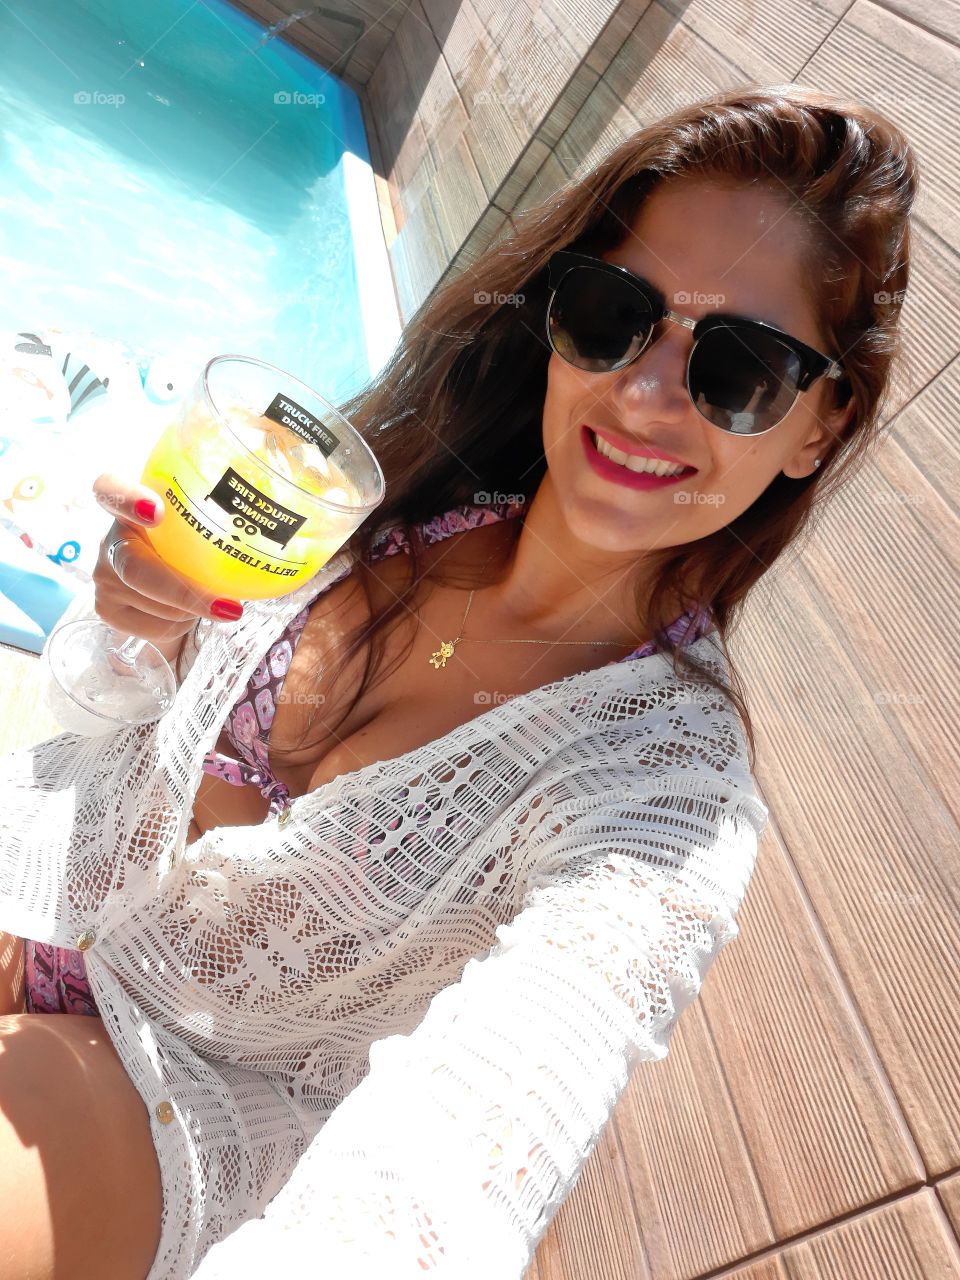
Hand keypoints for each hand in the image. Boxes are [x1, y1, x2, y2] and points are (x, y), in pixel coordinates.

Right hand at [91, 472, 243, 646]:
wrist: (165, 586)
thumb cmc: (191, 545)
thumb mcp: (201, 523)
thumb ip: (224, 514)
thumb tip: (289, 524)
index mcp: (130, 503)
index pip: (110, 488)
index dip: (128, 499)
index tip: (156, 512)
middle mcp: (109, 538)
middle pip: (136, 568)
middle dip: (183, 591)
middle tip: (228, 607)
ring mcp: (103, 576)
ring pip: (156, 605)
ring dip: (193, 610)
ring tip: (207, 599)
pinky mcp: (107, 610)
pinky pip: (157, 627)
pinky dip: (182, 625)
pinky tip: (187, 613)